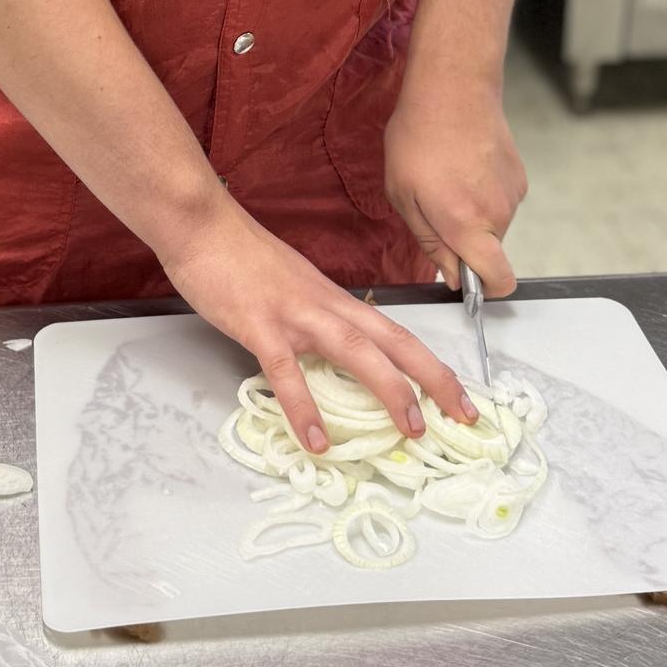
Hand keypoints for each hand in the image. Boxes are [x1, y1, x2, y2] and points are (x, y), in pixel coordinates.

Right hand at [159, 190, 479, 451]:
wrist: (203, 225)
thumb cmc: (241, 256)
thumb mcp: (293, 287)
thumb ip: (314, 316)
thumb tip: (331, 351)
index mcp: (335, 300)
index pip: (395, 334)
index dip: (431, 365)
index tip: (458, 396)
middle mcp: (326, 306)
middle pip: (394, 342)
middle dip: (434, 378)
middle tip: (463, 415)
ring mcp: (295, 316)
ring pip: (357, 352)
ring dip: (390, 390)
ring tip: (412, 430)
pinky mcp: (260, 327)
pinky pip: (287, 373)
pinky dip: (304, 408)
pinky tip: (317, 441)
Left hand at [383, 73, 526, 298]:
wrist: (453, 86)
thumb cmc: (419, 137)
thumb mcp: (402, 195)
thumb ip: (430, 242)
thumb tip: (450, 273)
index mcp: (467, 225)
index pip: (498, 281)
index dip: (482, 291)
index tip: (462, 281)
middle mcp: (498, 214)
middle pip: (488, 251)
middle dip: (463, 242)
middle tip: (432, 207)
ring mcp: (513, 194)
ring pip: (492, 224)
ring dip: (470, 214)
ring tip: (444, 178)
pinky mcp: (519, 175)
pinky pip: (499, 200)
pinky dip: (481, 193)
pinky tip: (462, 165)